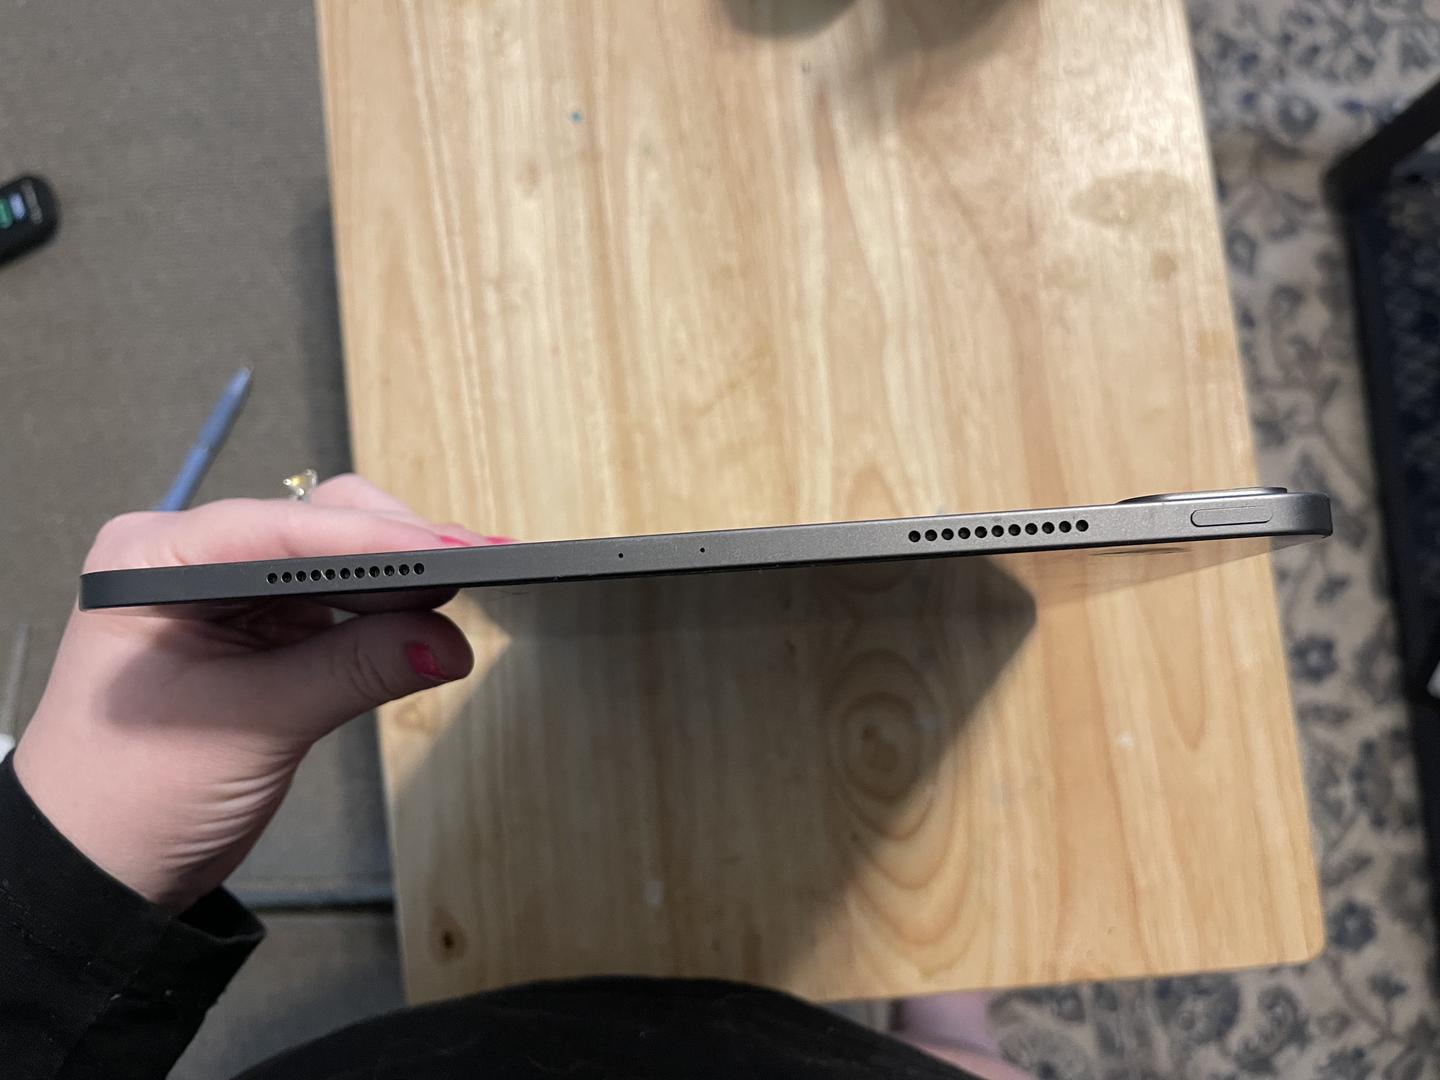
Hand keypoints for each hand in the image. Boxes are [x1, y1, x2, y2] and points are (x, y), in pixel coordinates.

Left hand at [15, 475, 494, 912]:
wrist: (100, 872)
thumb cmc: (127, 801)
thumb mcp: (252, 727)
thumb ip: (354, 671)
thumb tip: (446, 640)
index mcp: (152, 561)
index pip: (278, 528)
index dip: (371, 539)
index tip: (449, 550)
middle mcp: (189, 559)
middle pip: (316, 523)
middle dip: (396, 545)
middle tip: (475, 565)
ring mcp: (229, 592)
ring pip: (338, 555)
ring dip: (402, 575)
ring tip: (468, 591)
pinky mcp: (263, 628)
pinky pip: (340, 601)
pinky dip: (389, 610)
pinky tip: (431, 621)